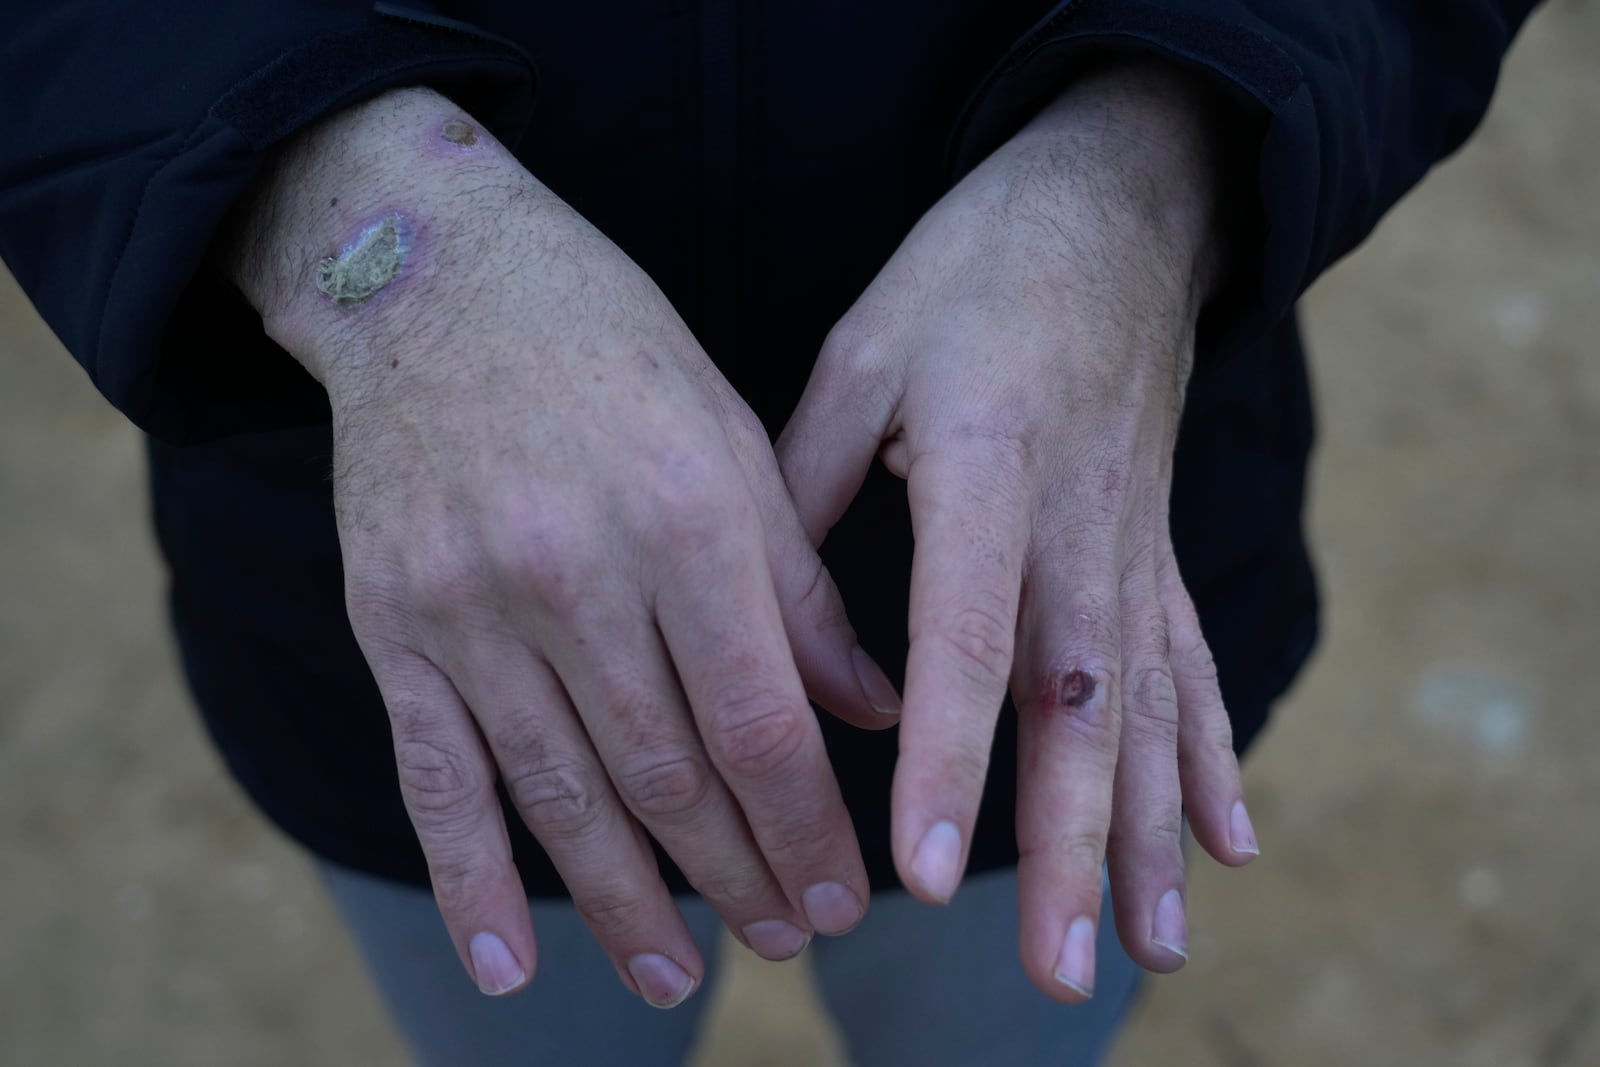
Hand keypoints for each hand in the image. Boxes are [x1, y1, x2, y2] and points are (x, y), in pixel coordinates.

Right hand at [230, 90, 898, 1004]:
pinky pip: (433, 776)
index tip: (846, 900)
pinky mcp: (390, 623)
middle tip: (783, 944)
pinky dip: (471, 880)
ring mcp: (469, 605)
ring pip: (562, 795)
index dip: (808, 828)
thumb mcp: (732, 439)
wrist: (434, 275)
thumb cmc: (611, 347)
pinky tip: (508, 967)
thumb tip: (872, 713)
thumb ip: (798, 590)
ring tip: (676, 978)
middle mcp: (574, 570)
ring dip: (626, 905)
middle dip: (737, 877)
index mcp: (684, 515)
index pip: (761, 723)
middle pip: (670, 775)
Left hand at [777, 61, 1257, 1000]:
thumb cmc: (973, 269)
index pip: (966, 639)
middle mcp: (1075, 522)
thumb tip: (764, 617)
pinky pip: (1192, 665)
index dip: (951, 762)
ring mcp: (1133, 541)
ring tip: (1151, 952)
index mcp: (983, 465)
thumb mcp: (863, 345)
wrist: (1116, 202)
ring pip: (1146, 710)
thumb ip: (808, 479)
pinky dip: (1212, 758)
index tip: (926, 876)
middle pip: (1076, 708)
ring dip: (1150, 838)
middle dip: (1070, 849)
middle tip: (1058, 972)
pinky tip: (1233, 844)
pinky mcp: (1157, 547)